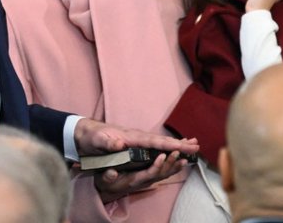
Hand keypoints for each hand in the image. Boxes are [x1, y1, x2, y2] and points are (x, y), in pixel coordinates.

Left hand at [74, 118, 198, 155]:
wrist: (85, 133)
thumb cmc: (92, 137)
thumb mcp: (96, 141)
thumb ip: (107, 143)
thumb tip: (119, 144)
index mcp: (131, 137)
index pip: (154, 142)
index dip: (169, 145)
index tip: (184, 146)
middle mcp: (137, 137)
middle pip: (162, 141)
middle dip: (180, 144)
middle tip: (197, 146)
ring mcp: (137, 141)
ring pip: (161, 144)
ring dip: (177, 145)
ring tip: (193, 145)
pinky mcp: (135, 145)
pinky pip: (155, 147)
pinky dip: (167, 148)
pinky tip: (175, 149)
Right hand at [94, 150, 189, 202]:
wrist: (109, 187)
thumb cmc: (106, 181)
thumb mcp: (103, 179)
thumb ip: (107, 176)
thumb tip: (111, 173)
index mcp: (134, 180)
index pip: (148, 174)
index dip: (156, 166)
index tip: (161, 156)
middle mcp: (145, 180)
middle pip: (161, 173)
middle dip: (171, 163)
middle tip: (179, 151)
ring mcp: (150, 178)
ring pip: (166, 172)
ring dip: (176, 164)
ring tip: (187, 155)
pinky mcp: (152, 175)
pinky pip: (166, 170)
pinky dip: (175, 165)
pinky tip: (184, 158)